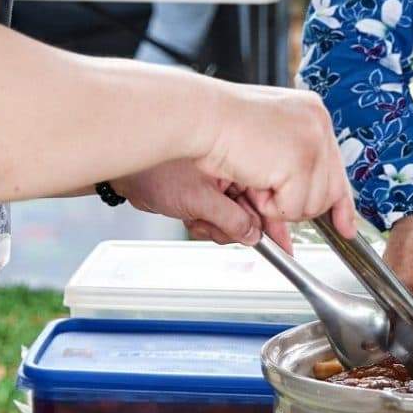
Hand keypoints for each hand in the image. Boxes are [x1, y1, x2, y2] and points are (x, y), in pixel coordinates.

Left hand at [110, 161, 261, 245]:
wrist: (128, 177)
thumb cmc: (156, 172)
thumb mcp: (199, 200)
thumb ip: (231, 220)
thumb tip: (254, 235)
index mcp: (237, 165)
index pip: (267, 199)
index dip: (275, 226)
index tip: (284, 247)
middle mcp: (231, 176)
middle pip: (251, 215)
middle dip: (234, 228)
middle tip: (218, 228)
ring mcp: (218, 188)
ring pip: (233, 223)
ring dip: (215, 229)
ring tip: (197, 219)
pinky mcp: (205, 198)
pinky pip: (217, 223)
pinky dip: (205, 226)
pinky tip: (190, 218)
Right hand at [196, 84, 356, 244]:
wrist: (198, 115)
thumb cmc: (213, 126)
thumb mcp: (261, 144)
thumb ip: (285, 170)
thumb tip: (302, 208)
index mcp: (310, 112)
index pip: (336, 165)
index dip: (341, 201)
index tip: (346, 226)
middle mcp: (318, 122)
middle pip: (330, 191)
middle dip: (300, 206)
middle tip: (264, 195)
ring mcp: (313, 141)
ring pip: (313, 204)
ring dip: (279, 205)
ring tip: (252, 178)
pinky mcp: (301, 161)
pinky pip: (294, 208)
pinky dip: (270, 207)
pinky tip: (252, 180)